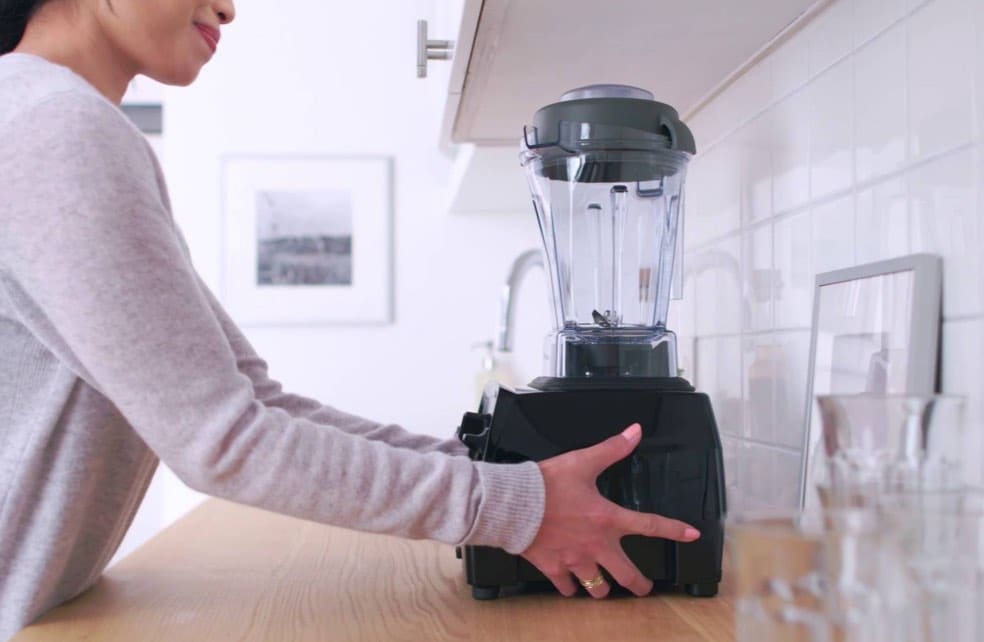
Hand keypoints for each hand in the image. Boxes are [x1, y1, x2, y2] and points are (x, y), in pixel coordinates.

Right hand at [521, 423, 700, 598]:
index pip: (650, 526)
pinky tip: (571, 583)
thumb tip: (634, 432)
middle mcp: (596, 545)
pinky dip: (570, 587)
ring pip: (599, 588)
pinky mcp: (554, 568)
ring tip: (604, 586)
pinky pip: (567, 587)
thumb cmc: (545, 485)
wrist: (513, 504)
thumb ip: (611, 448)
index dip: (675, 530)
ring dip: (603, 587)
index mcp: (607, 519)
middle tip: (643, 588)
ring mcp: (576, 560)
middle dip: (640, 585)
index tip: (691, 535)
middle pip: (628, 575)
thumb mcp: (582, 462)